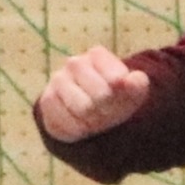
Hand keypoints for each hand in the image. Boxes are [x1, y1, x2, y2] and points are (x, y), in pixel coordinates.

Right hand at [35, 47, 151, 142]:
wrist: (89, 113)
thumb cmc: (115, 100)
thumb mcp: (133, 93)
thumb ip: (138, 85)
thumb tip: (137, 78)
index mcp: (97, 55)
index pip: (117, 80)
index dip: (122, 96)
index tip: (119, 97)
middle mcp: (74, 63)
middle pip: (101, 96)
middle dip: (107, 109)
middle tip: (106, 111)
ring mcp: (58, 80)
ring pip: (82, 109)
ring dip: (92, 120)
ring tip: (93, 116)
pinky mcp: (47, 99)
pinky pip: (65, 120)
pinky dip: (77, 129)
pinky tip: (79, 123)